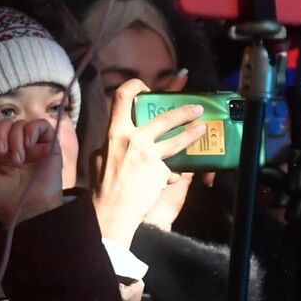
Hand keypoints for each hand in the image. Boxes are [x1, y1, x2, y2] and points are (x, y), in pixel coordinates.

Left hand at [0, 96, 64, 225]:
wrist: (25, 209)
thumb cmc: (1, 200)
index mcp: (0, 153)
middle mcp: (16, 146)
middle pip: (5, 122)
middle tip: (1, 152)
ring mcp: (33, 146)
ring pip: (20, 123)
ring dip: (14, 139)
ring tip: (17, 159)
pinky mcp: (49, 145)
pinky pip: (40, 125)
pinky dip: (31, 132)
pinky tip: (28, 148)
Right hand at [92, 79, 204, 239]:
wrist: (110, 213)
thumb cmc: (101, 188)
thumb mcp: (99, 158)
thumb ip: (113, 144)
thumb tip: (122, 139)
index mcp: (114, 134)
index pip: (121, 97)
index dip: (135, 86)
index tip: (144, 88)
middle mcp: (132, 140)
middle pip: (163, 117)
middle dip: (182, 110)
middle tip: (195, 108)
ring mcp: (148, 156)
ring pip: (177, 139)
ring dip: (192, 133)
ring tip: (202, 129)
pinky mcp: (160, 172)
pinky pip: (172, 169)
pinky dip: (172, 173)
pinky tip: (174, 177)